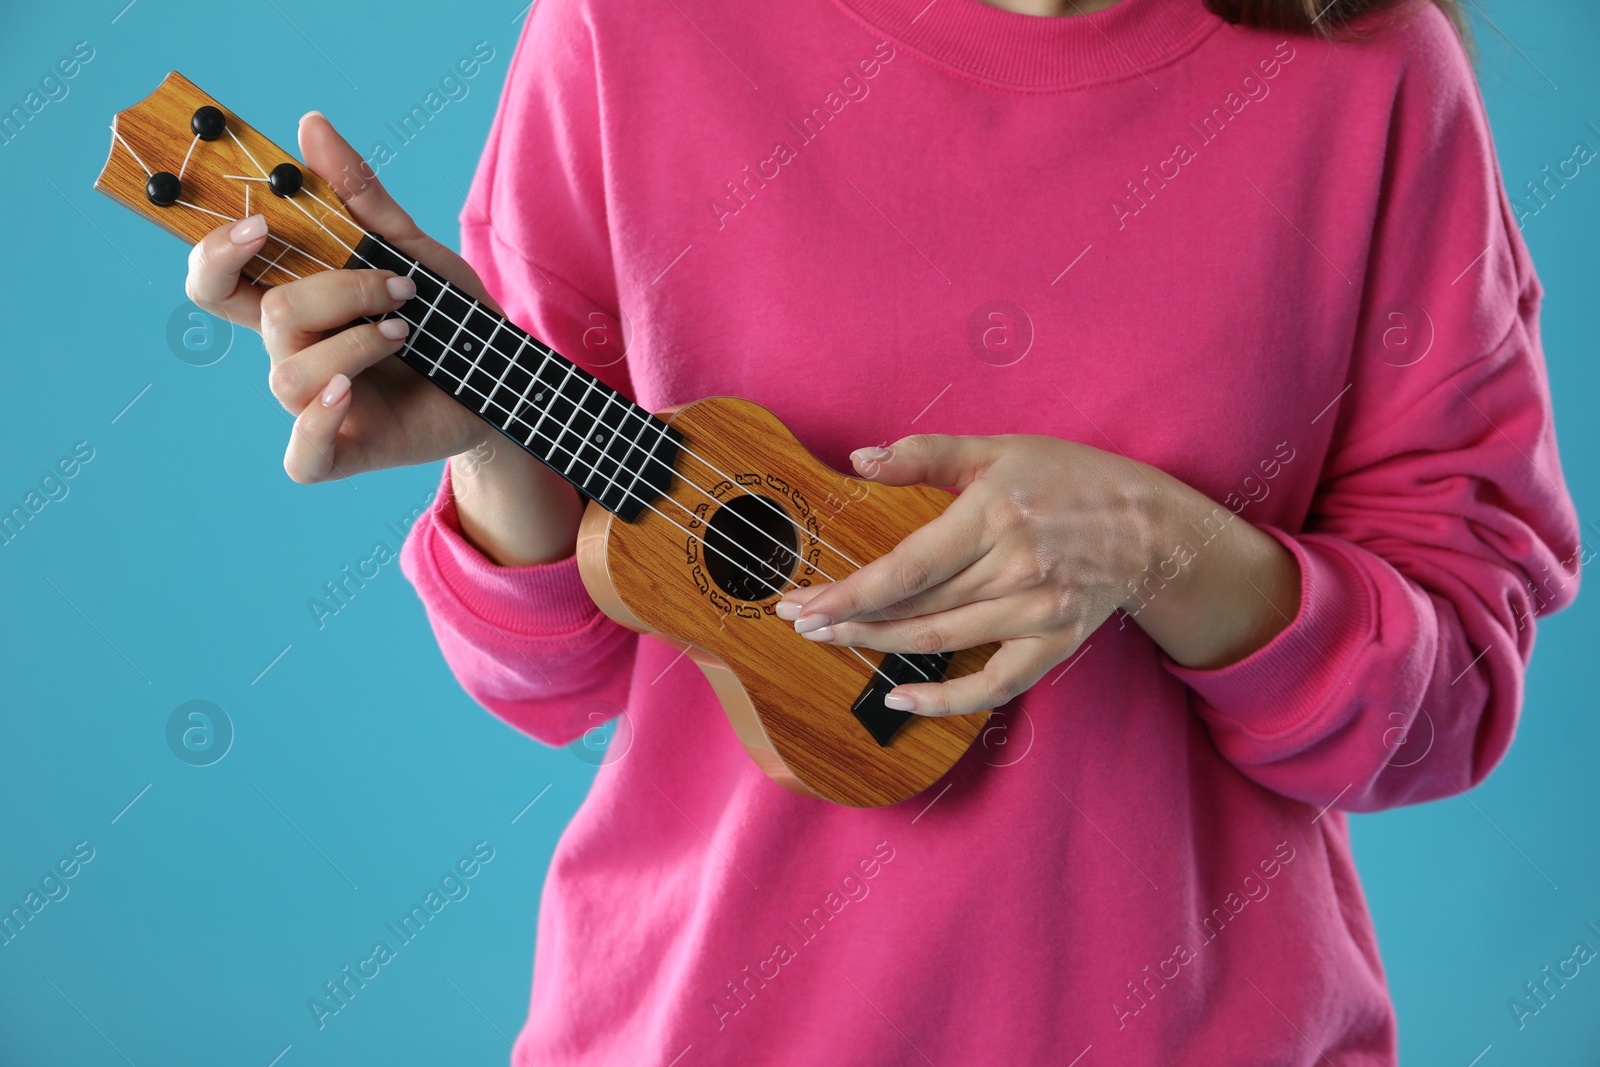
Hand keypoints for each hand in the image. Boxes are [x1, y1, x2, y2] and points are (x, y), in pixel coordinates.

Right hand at [184, 112, 585, 565]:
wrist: (506, 384)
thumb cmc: (450, 318)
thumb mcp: (414, 250)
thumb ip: (360, 196)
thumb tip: (310, 123)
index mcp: (299, 303)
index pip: (218, 279)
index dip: (217, 252)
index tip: (259, 223)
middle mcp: (296, 353)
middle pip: (270, 315)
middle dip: (335, 292)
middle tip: (397, 286)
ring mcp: (314, 405)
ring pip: (290, 374)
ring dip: (355, 343)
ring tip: (407, 333)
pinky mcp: (342, 452)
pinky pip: (300, 455)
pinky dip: (316, 424)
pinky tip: (349, 394)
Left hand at [775, 434, 1300, 716]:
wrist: (1151, 525)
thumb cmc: (1069, 478)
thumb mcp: (998, 449)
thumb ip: (926, 454)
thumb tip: (861, 459)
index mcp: (993, 517)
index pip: (905, 568)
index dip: (849, 592)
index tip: (803, 602)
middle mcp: (1014, 569)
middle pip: (914, 608)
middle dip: (849, 619)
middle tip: (801, 622)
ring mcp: (1035, 613)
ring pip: (940, 642)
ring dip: (879, 647)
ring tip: (835, 641)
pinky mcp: (1052, 645)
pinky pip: (991, 685)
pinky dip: (943, 699)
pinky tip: (899, 698)